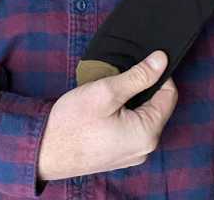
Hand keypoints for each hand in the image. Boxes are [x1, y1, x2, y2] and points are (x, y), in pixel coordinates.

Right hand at [37, 51, 177, 181]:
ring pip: (142, 116)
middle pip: (157, 106)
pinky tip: (105, 108)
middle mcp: (145, 148)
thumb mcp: (107, 91)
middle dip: (142, 87)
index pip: (169, 95)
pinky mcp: (119, 154)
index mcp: (147, 133)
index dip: (158, 73)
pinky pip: (131, 128)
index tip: (141, 62)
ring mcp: (132, 154)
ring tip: (109, 92)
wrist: (44, 151)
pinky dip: (123, 114)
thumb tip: (162, 59)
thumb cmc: (73, 122)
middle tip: (118, 77)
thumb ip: (138, 75)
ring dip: (131, 100)